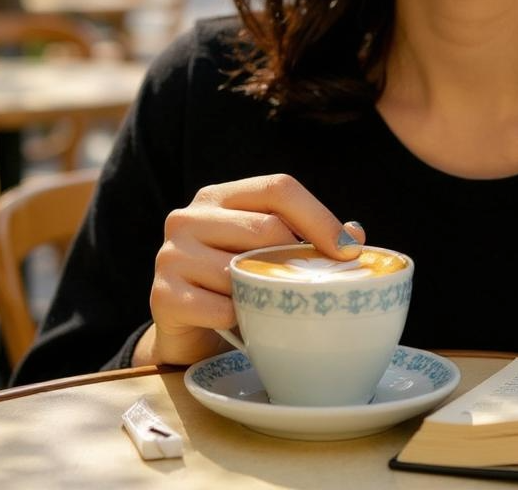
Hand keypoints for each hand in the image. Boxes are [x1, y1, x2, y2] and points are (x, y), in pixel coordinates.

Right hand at [134, 174, 365, 365]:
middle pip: (265, 227)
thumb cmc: (237, 282)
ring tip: (269, 305)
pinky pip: (219, 308)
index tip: (348, 250)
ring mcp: (171, 254)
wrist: (188, 330)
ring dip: (263, 294)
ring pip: (240, 270)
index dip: (319, 216)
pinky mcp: (162, 295)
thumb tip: (355, 237)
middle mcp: (189, 216)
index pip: (278, 187)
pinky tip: (239, 321)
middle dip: (295, 259)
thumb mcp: (269, 251)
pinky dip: (239, 318)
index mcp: (220, 196)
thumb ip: (309, 238)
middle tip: (312, 285)